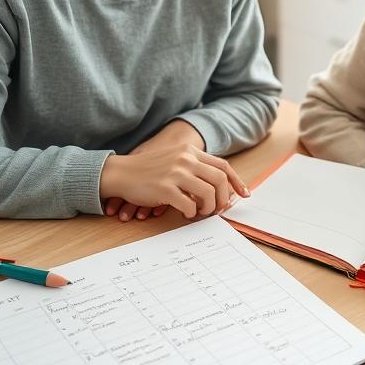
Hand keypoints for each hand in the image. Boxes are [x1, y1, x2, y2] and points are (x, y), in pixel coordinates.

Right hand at [100, 124, 247, 220]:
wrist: (121, 172)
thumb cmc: (148, 170)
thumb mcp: (174, 159)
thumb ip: (194, 166)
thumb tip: (217, 186)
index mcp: (190, 151)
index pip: (223, 165)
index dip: (237, 182)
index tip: (244, 195)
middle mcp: (186, 159)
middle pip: (220, 180)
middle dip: (224, 198)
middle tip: (218, 209)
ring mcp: (176, 173)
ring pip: (208, 193)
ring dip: (209, 208)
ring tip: (201, 213)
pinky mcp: (165, 188)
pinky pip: (189, 205)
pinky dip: (192, 213)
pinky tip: (186, 213)